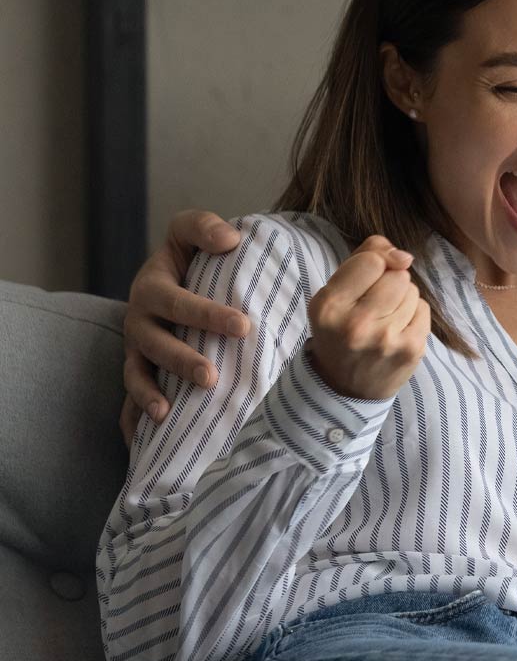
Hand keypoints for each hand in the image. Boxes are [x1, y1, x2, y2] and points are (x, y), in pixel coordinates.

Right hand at [121, 211, 248, 443]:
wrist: (172, 279)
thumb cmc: (190, 257)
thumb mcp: (190, 233)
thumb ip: (204, 228)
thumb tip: (230, 239)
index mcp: (153, 288)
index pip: (178, 302)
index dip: (207, 314)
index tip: (243, 326)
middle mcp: (140, 321)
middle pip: (156, 344)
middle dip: (183, 361)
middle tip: (212, 377)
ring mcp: (137, 349)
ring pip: (138, 373)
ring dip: (152, 393)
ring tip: (168, 412)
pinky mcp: (139, 370)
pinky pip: (129, 397)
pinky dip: (135, 414)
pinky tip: (151, 432)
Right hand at [306, 236, 429, 400]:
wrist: (346, 388)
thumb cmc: (340, 331)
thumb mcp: (334, 294)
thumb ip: (363, 259)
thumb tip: (403, 255)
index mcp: (330, 306)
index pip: (371, 261)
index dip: (377, 262)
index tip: (371, 275)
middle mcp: (356, 324)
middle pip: (397, 275)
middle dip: (390, 282)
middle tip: (375, 304)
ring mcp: (386, 339)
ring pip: (413, 291)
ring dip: (403, 298)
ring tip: (385, 318)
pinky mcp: (411, 349)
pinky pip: (424, 309)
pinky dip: (414, 314)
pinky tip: (398, 329)